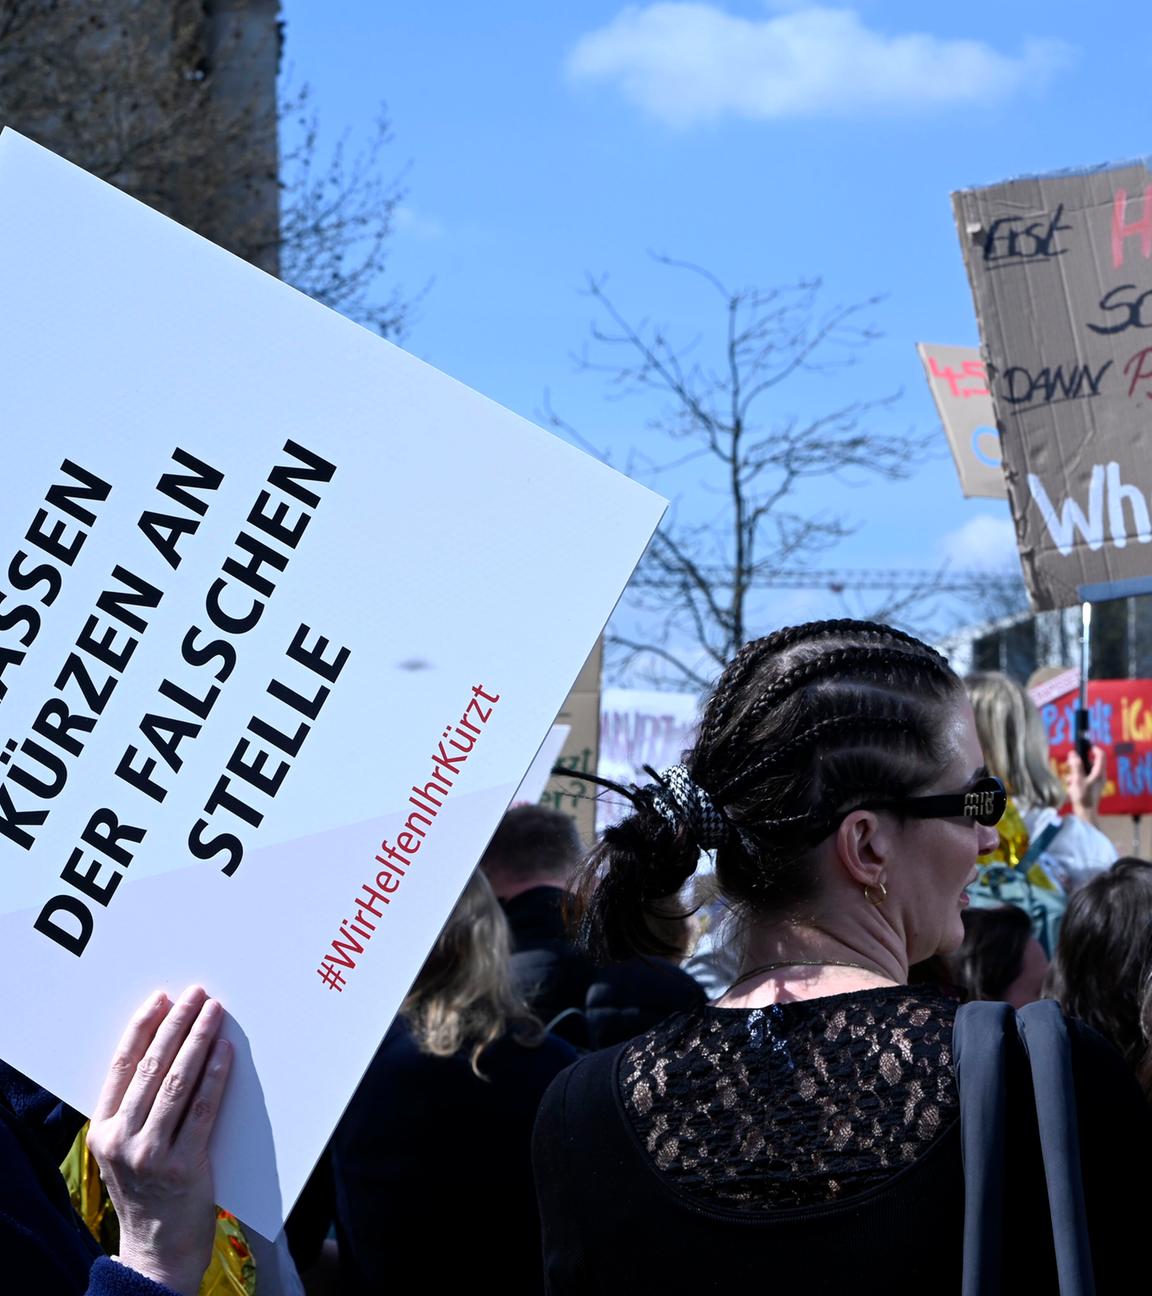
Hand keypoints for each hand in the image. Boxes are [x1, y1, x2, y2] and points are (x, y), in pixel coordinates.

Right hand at [87, 987, 231, 1295]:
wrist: (158, 1250)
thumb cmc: (147, 1188)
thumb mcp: (123, 1150)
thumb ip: (134, 1107)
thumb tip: (168, 1045)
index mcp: (102, 1130)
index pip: (121, 1065)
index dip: (142, 1027)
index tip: (162, 998)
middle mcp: (121, 1140)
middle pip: (152, 1067)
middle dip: (177, 1024)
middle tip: (197, 995)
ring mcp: (151, 1154)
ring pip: (178, 1082)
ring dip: (199, 1040)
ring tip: (215, 1013)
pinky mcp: (184, 1166)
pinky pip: (202, 1109)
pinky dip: (215, 1075)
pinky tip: (226, 1052)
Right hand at [1065, 744, 1105, 821]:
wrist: (1085, 813)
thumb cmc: (1083, 797)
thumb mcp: (1077, 779)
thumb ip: (1075, 766)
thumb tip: (1073, 753)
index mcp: (1099, 773)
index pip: (1100, 755)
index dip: (1093, 748)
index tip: (1084, 745)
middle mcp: (1099, 776)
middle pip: (1090, 762)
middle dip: (1079, 761)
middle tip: (1070, 762)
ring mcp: (1095, 782)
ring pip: (1085, 770)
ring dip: (1076, 771)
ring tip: (1069, 778)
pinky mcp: (1091, 787)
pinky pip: (1083, 777)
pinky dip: (1076, 778)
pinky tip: (1070, 784)